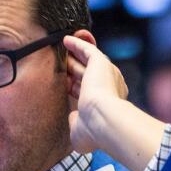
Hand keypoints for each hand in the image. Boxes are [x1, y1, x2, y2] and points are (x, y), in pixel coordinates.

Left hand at [64, 34, 127, 153]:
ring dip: (75, 54)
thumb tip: (73, 118)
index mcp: (107, 103)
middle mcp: (110, 87)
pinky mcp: (101, 63)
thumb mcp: (81, 131)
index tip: (64, 87)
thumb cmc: (95, 131)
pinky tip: (66, 40)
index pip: (89, 91)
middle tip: (61, 64)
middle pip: (88, 73)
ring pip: (88, 60)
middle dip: (74, 68)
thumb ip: (77, 123)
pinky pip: (87, 49)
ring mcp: (107, 73)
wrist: (103, 120)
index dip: (74, 88)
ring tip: (63, 47)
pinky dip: (77, 43)